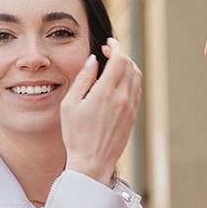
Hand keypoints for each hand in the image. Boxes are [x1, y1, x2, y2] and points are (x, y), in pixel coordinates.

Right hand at [60, 38, 140, 183]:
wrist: (92, 163)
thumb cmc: (76, 135)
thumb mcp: (70, 105)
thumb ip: (83, 79)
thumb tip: (93, 60)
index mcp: (105, 93)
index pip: (119, 60)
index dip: (115, 47)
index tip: (108, 44)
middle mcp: (122, 98)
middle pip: (131, 65)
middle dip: (120, 55)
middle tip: (107, 54)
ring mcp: (130, 108)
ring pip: (137, 77)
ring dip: (127, 66)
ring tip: (113, 66)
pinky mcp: (133, 117)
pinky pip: (136, 91)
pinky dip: (130, 80)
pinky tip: (117, 83)